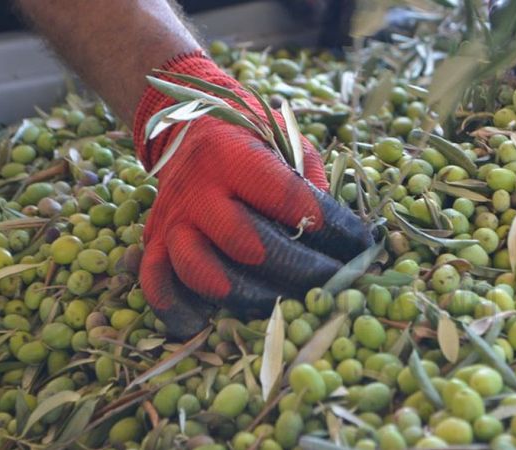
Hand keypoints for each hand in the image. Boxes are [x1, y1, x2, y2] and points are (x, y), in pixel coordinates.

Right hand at [133, 52, 372, 338]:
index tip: (362, 247)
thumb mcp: (286, 140)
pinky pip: (158, 286)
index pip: (290, 200)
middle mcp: (198, 189)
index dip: (332, 229)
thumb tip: (340, 234)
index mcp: (234, 156)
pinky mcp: (154, 242)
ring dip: (250, 299)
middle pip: (249, 245)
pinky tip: (210, 323)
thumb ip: (311, 182)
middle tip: (336, 285)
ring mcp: (172, 220)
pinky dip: (181, 312)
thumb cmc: (248, 137)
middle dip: (301, 272)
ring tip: (286, 306)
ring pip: (203, 273)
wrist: (183, 126)